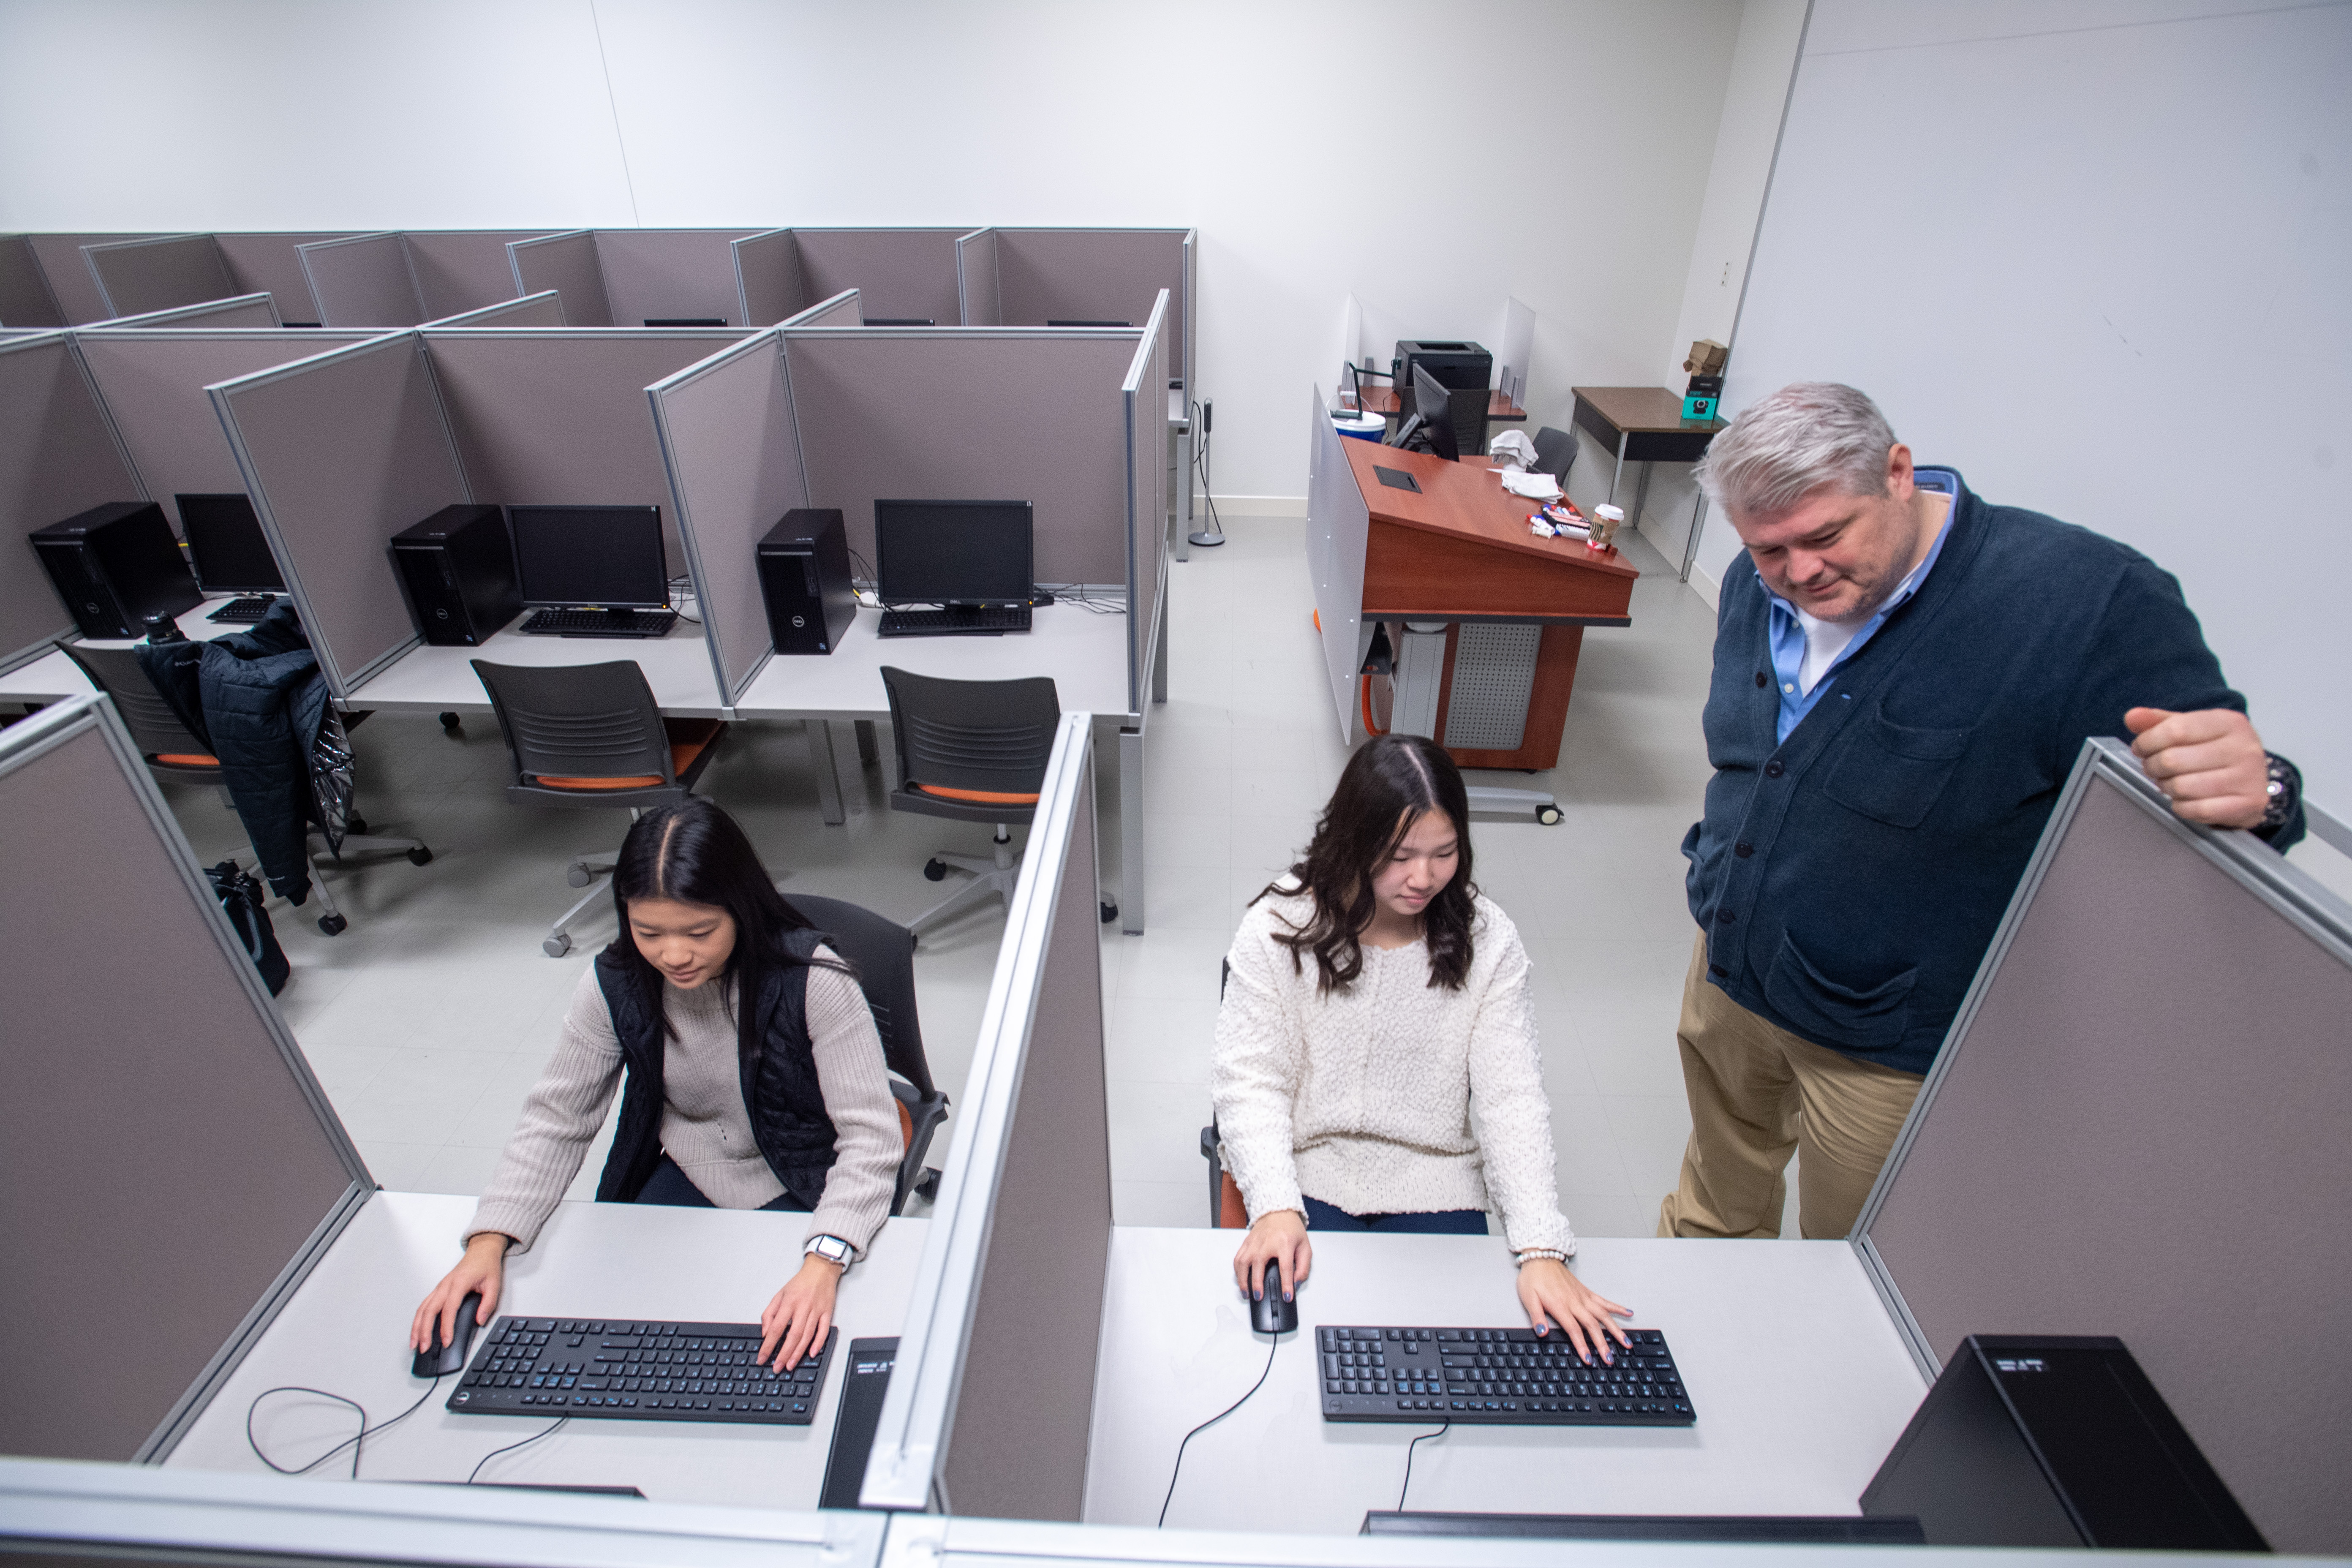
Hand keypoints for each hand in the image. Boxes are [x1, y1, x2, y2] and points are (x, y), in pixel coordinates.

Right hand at [411, 1232, 507, 1353]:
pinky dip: (418, 1319)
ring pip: (422, 1309)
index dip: (446, 1327)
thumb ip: (488, 1303)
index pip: (449, 1309)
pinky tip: (417, 1330)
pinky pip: (423, 1306)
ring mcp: (439, 1287)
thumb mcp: (494, 1284)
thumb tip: (480, 1320)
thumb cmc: (486, 1265)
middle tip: (424, 1348)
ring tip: (415, 1344)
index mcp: (458, 1283)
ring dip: (417, 1327)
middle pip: (429, 1311)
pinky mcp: (437, 1290)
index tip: (447, 1342)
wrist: (481, 1251)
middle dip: (424, 1331)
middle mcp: (445, 1286)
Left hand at [759, 1254, 840, 1370]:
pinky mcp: (828, 1312)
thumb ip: (769, 1314)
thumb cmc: (799, 1283)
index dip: (768, 1345)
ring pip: (807, 1335)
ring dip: (798, 1352)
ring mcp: (816, 1310)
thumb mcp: (779, 1295)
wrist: (821, 1270)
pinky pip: (824, 1330)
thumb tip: (765, 1333)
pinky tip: (811, 1353)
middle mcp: (803, 1307)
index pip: (776, 1328)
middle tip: (776, 1367)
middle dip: (783, 1354)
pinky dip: (818, 1343)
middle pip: (793, 1335)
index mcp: (789, 1302)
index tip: (762, 1358)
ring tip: (790, 1365)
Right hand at [1232, 1209, 1310, 1303]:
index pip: (1285, 1268)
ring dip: (1243, 1280)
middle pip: (1258, 1265)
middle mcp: (1267, 1242)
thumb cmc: (1291, 1229)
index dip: (1286, 1285)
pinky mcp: (1246, 1243)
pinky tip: (1241, 1279)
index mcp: (1284, 1243)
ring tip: (1246, 1292)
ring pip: (1243, 1263)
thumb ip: (1303, 1267)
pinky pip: (1238, 1258)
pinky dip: (1237, 1271)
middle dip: (1257, 1284)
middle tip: (1259, 1296)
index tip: (1287, 1297)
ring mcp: (1254, 1242)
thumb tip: (1296, 1282)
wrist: (1278, 1211)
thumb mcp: (1305, 1247)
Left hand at [1516, 1258, 1630, 1362]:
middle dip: (1602, 1344)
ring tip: (1626, 1342)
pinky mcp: (1587, 1292)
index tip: (1589, 1359)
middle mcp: (1575, 1302)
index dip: (1582, 1346)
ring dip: (1615, 1330)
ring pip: (1603, 1315)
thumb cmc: (1533, 1278)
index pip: (1574, 1330)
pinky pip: (1605, 1301)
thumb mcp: (1528, 1298)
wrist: (1541, 1257)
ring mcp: (1583, 1297)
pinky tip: (1628, 1313)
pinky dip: (1617, 1308)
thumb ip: (1536, 1316)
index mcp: (1560, 1305)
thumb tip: (1541, 1333)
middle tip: (1610, 1359)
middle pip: (1593, 1326)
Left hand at [2126, 708, 2269, 828]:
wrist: (2253, 781)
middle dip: (2153, 766)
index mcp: (2229, 722)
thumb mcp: (2192, 729)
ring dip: (2166, 787)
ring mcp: (2249, 778)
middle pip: (2173, 759)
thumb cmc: (2217, 752)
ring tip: (2169, 783)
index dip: (2147, 741)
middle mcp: (2243, 748)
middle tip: (2154, 768)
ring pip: (2182, 787)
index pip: (2175, 730)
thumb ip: (2160, 722)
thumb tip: (2132, 717)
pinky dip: (2182, 807)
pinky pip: (2197, 810)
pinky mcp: (2248, 805)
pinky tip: (2185, 799)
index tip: (2140, 748)